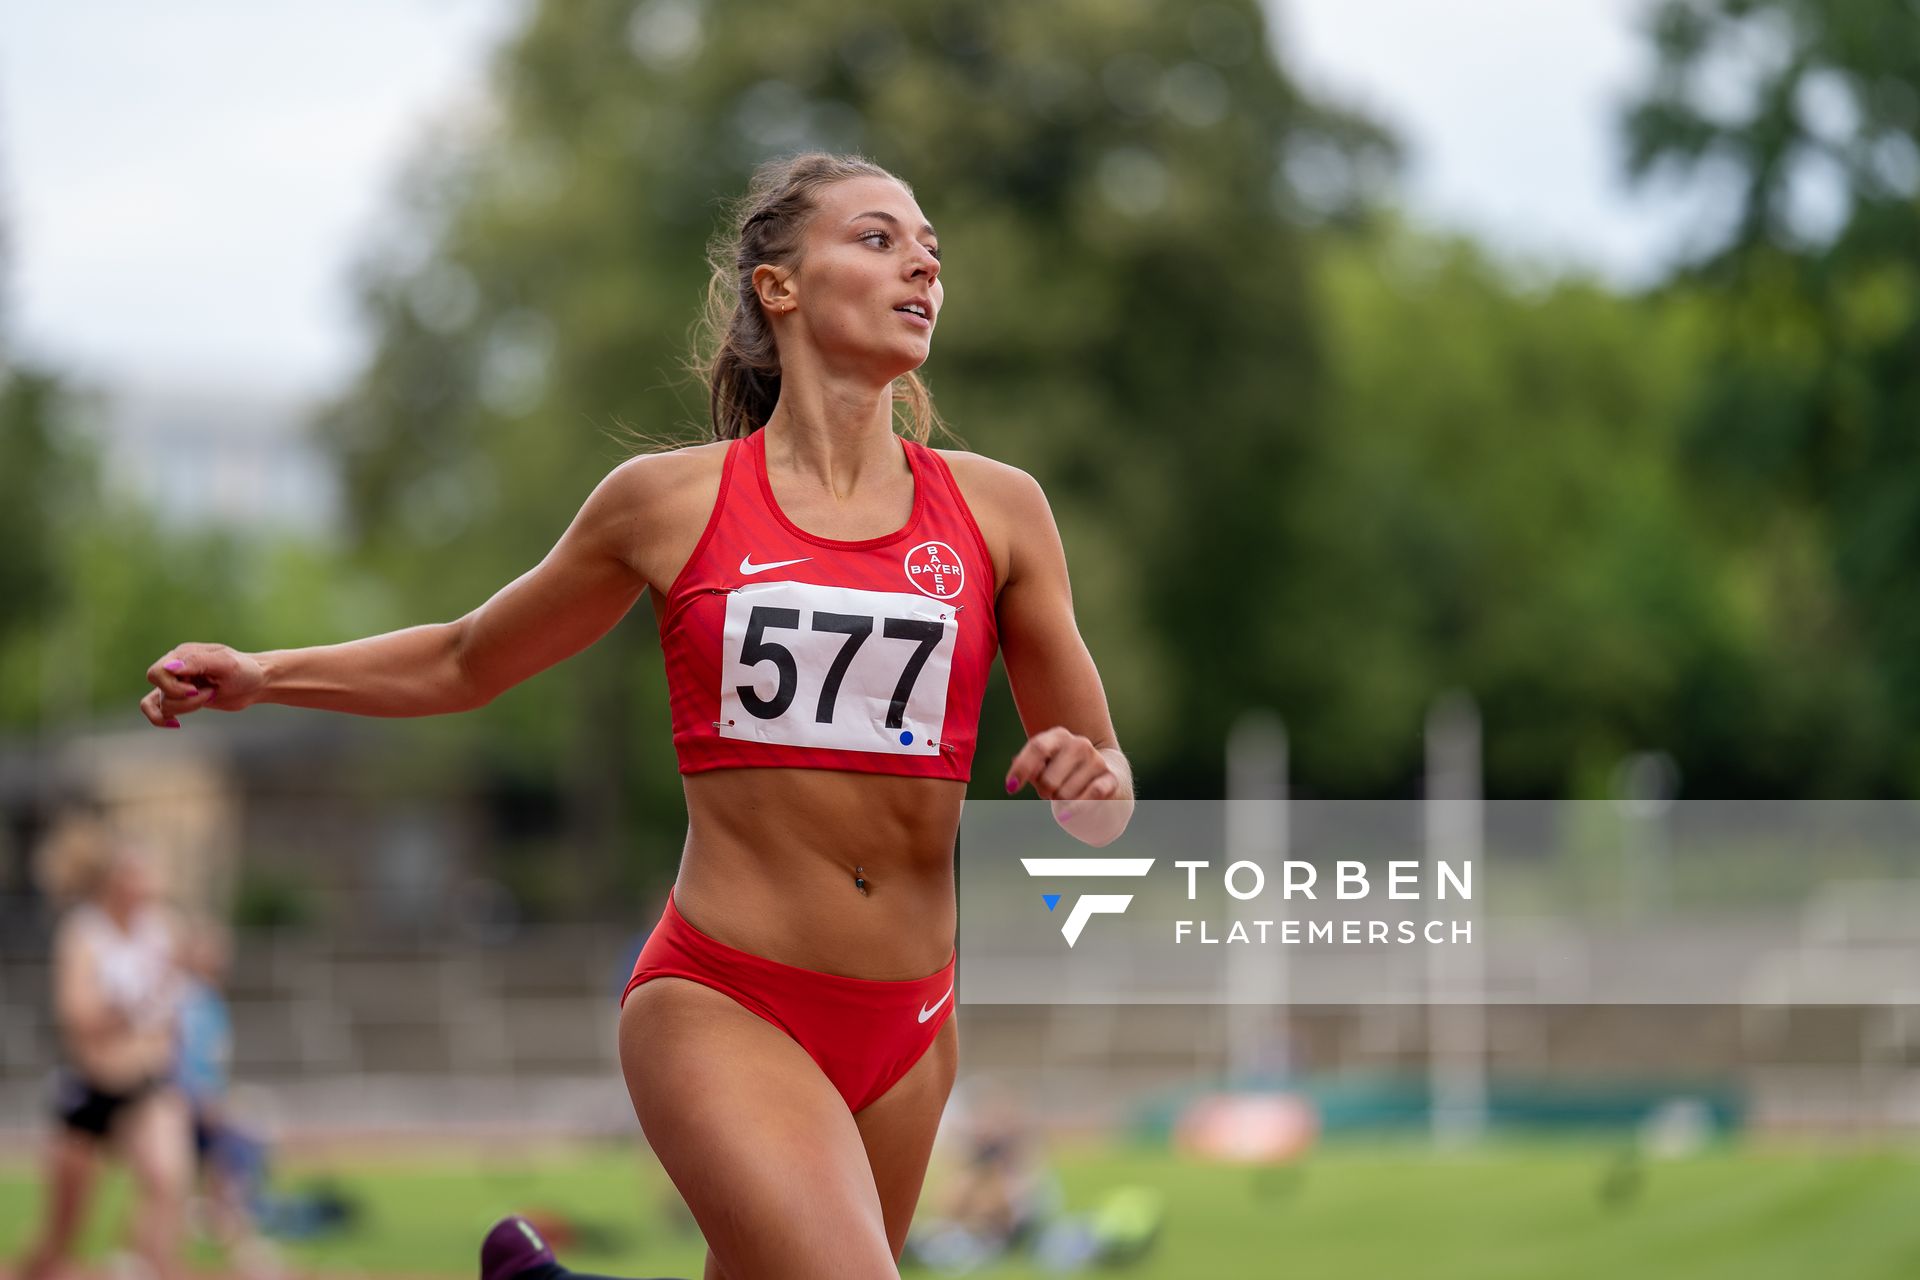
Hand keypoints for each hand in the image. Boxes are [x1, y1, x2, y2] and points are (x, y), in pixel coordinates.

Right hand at [141, 644, 264, 728]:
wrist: (256, 683)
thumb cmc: (244, 670)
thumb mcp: (226, 664)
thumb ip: (198, 662)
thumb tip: (169, 667)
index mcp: (183, 654)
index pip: (157, 672)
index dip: (174, 686)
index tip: (197, 689)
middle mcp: (175, 667)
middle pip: (158, 688)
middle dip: (182, 698)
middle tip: (209, 693)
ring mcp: (176, 683)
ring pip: (162, 703)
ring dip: (188, 707)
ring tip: (211, 696)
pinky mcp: (180, 698)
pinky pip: (154, 709)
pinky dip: (160, 718)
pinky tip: (176, 724)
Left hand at [1004, 727, 1121, 801]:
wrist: (1105, 770)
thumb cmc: (1063, 769)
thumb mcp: (1044, 764)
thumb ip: (1029, 768)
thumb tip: (1015, 775)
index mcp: (1058, 736)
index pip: (1037, 747)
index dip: (1021, 769)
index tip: (1010, 788)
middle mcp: (1079, 744)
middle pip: (1048, 780)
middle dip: (1045, 792)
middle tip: (1051, 791)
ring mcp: (1096, 760)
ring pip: (1064, 794)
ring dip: (1061, 802)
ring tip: (1067, 794)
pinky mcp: (1110, 779)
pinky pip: (1089, 797)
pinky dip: (1075, 809)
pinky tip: (1066, 814)